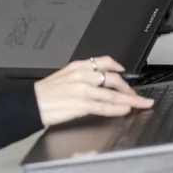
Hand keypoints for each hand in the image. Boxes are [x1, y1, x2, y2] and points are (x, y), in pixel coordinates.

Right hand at [33, 57, 153, 126]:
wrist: (31, 103)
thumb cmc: (45, 93)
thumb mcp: (63, 76)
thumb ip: (80, 75)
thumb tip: (96, 80)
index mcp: (77, 67)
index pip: (103, 61)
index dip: (118, 67)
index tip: (126, 71)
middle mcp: (82, 76)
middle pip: (112, 79)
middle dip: (129, 88)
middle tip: (137, 95)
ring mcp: (82, 90)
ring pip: (112, 94)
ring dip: (130, 100)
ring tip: (140, 104)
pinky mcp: (81, 105)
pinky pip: (104, 107)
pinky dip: (117, 109)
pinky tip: (126, 110)